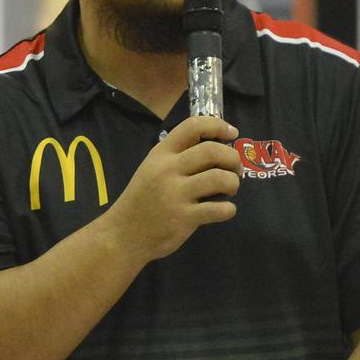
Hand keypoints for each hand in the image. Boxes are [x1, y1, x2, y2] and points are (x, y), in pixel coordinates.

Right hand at [106, 116, 241, 262]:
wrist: (124, 234)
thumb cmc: (143, 199)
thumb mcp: (152, 168)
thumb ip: (177, 156)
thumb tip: (215, 145)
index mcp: (161, 154)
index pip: (193, 126)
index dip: (217, 125)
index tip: (232, 134)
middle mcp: (168, 169)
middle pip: (212, 151)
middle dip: (232, 158)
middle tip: (235, 170)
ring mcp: (176, 194)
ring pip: (220, 178)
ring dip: (233, 183)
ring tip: (230, 190)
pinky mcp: (184, 217)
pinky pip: (219, 209)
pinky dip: (229, 209)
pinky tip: (224, 210)